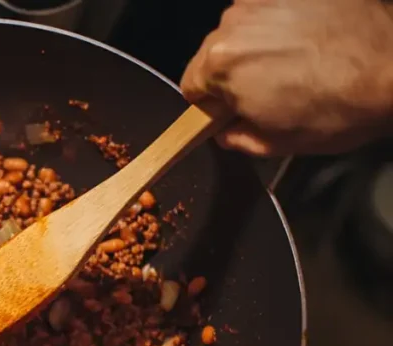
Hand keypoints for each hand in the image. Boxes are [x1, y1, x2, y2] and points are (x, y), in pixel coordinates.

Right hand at [181, 0, 392, 155]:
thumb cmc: (343, 104)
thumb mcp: (278, 144)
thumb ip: (238, 138)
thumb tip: (229, 131)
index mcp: (220, 64)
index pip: (191, 86)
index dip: (213, 103)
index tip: (233, 108)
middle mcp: (236, 22)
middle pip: (217, 53)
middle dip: (238, 71)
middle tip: (276, 90)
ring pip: (246, 27)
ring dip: (264, 44)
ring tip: (301, 63)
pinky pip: (276, 9)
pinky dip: (288, 22)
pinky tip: (313, 40)